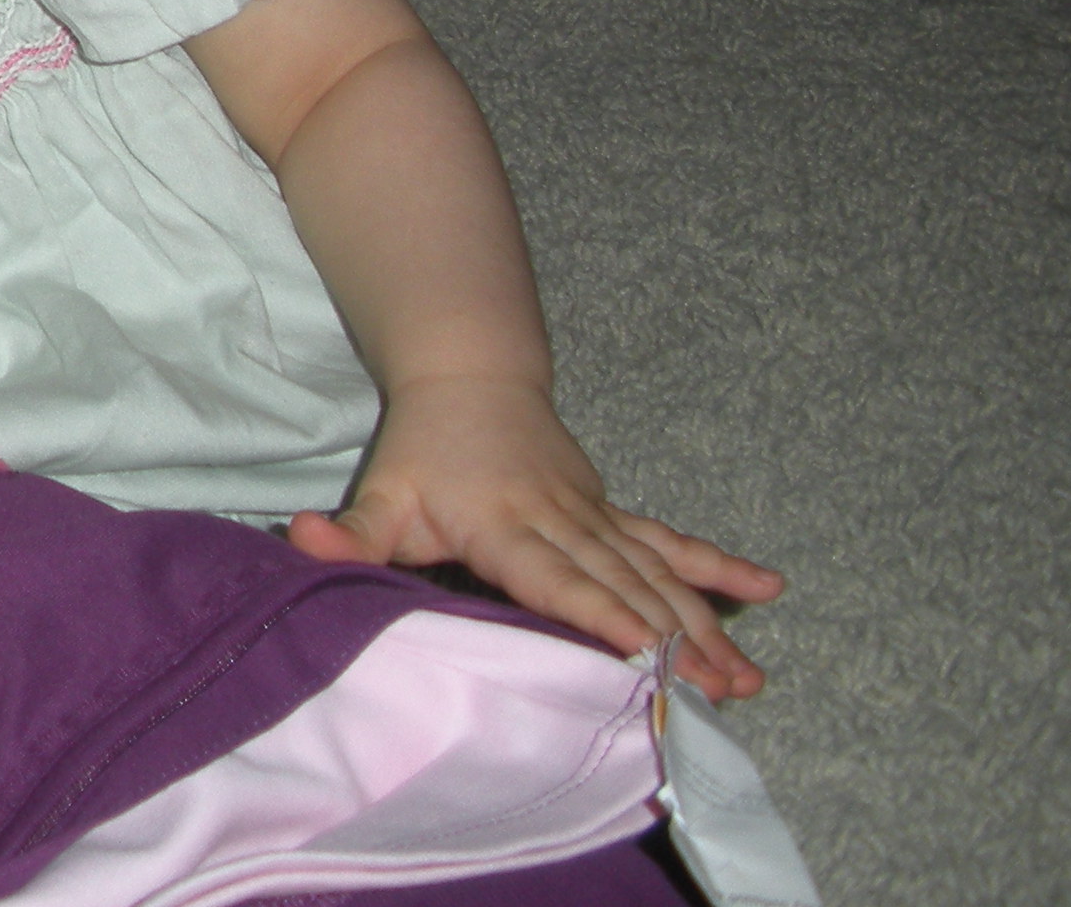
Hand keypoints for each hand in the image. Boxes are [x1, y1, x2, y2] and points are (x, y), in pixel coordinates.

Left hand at [287, 374, 784, 697]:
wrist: (468, 375)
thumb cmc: (421, 449)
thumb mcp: (382, 492)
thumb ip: (352, 533)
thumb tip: (302, 540)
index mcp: (505, 524)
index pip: (556, 578)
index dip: (600, 613)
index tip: (645, 652)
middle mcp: (562, 521)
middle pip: (625, 585)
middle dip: (675, 643)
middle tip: (720, 695)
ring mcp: (595, 516)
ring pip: (659, 572)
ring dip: (706, 624)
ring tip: (749, 679)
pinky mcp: (611, 512)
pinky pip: (670, 540)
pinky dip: (718, 567)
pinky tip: (769, 587)